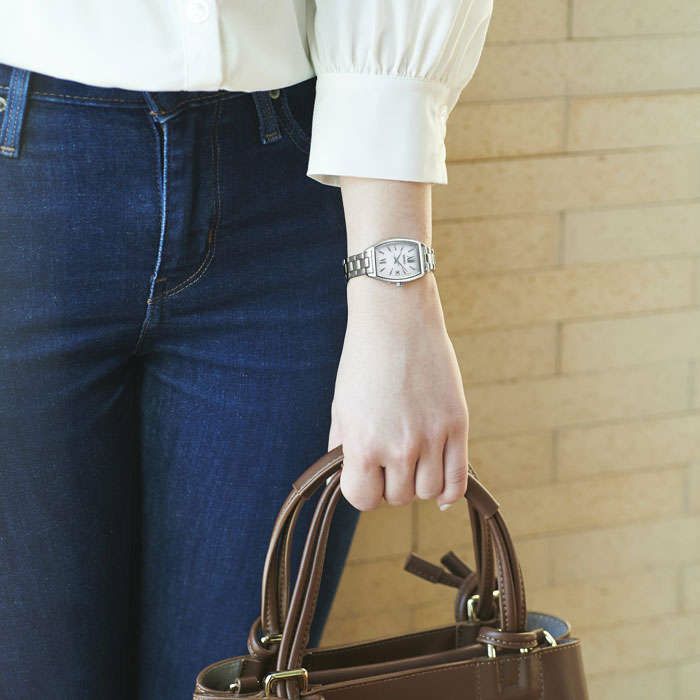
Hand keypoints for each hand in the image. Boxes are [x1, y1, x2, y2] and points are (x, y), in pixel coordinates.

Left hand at [327, 271, 469, 510]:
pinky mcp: (458, 425)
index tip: (364, 475)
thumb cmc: (363, 361)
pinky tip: (440, 493)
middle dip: (389, 484)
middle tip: (388, 461)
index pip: (363, 499)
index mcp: (364, 442)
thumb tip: (342, 481)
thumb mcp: (341, 407)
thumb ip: (343, 449)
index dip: (362, 490)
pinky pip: (457, 480)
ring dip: (417, 484)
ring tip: (411, 462)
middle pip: (397, 498)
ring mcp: (432, 437)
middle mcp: (399, 446)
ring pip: (428, 492)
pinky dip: (448, 493)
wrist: (396, 319)